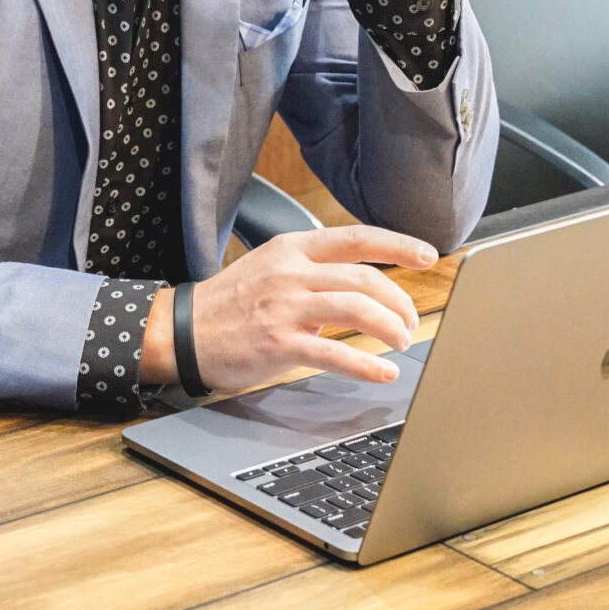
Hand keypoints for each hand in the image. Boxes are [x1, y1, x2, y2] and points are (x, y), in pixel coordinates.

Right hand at [141, 225, 434, 391]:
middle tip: (410, 321)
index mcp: (292, 248)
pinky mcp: (279, 342)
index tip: (428, 255)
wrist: (180, 331)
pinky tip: (384, 372)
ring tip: (402, 341)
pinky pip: (335, 353)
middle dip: (399, 302)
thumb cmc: (229, 304)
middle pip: (366, 279)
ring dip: (390, 327)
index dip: (399, 245)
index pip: (357, 238)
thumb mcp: (270, 268)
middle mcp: (292, 271)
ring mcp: (285, 306)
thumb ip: (312, 271)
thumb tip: (360, 286)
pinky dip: (367, 365)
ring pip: (358, 309)